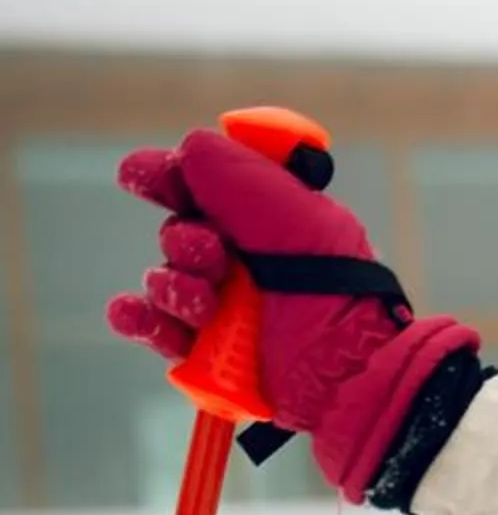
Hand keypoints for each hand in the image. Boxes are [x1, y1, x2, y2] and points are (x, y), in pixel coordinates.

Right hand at [109, 128, 480, 500]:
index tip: (141, 175)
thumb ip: (240, 176)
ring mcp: (226, 308)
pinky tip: (134, 313)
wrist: (346, 368)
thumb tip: (189, 145)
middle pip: (179, 233)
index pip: (204, 188)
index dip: (167, 176)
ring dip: (172, 286)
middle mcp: (245, 261)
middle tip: (213, 256)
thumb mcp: (293, 217)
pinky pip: (153, 329)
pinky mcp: (210, 352)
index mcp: (269, 222)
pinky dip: (137, 318)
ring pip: (163, 281)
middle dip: (184, 241)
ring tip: (204, 304)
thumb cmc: (331, 287)